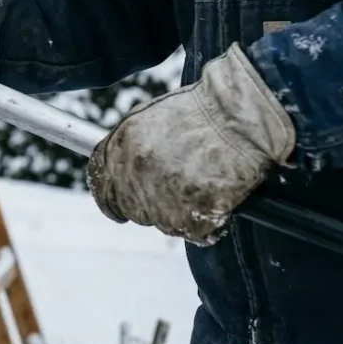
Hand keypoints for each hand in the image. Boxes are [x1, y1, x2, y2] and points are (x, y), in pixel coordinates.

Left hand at [86, 44, 296, 244]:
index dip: (109, 198)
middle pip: (131, 208)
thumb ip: (130, 146)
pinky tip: (218, 200)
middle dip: (150, 206)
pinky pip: (194, 232)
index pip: (100, 184)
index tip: (117, 208)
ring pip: (162, 223)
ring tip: (203, 189)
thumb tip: (123, 167)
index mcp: (121, 145)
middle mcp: (134, 172)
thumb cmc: (204, 111)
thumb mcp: (152, 117)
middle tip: (175, 196)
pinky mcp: (191, 215)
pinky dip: (207, 225)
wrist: (242, 117)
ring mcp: (161, 196)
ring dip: (179, 215)